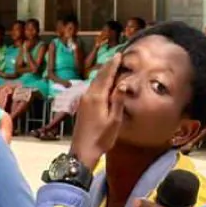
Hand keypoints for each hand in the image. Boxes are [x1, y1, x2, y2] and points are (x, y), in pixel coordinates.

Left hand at [71, 53, 124, 168]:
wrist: (82, 151)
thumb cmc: (101, 139)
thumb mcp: (114, 121)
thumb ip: (118, 101)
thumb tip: (123, 84)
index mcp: (97, 97)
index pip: (106, 76)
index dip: (113, 65)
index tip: (119, 55)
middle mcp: (88, 96)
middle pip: (99, 76)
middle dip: (107, 66)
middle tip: (116, 56)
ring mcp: (83, 101)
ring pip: (94, 82)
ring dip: (103, 73)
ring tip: (110, 66)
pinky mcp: (82, 107)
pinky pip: (91, 89)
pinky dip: (98, 82)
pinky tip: (102, 83)